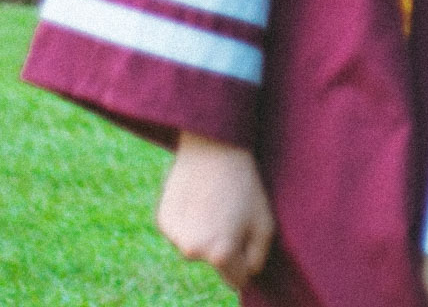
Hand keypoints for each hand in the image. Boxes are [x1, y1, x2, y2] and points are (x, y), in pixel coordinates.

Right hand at [156, 133, 274, 292]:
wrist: (213, 146)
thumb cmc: (244, 184)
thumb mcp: (265, 222)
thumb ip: (258, 257)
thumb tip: (247, 273)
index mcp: (220, 254)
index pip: (236, 280)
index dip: (245, 262)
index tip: (248, 241)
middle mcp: (193, 252)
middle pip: (214, 262)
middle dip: (223, 245)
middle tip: (231, 211)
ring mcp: (175, 238)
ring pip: (196, 247)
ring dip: (204, 233)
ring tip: (214, 201)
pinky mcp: (163, 222)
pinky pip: (181, 233)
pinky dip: (188, 221)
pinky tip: (197, 197)